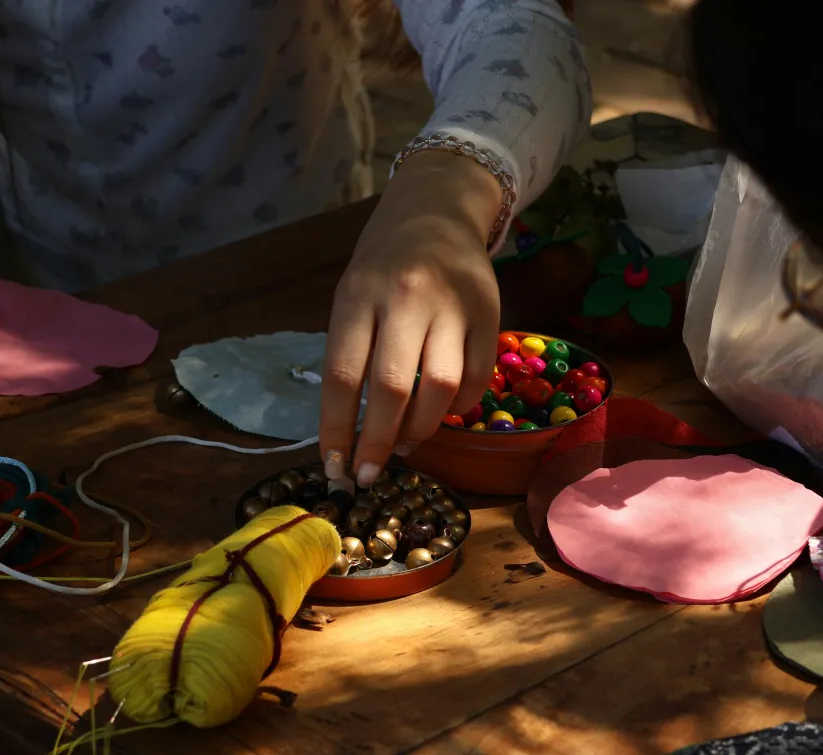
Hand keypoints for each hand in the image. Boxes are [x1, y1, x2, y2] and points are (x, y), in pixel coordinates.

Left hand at [320, 152, 500, 485]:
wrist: (435, 212)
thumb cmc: (382, 266)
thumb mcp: (351, 297)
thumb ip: (352, 355)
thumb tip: (351, 434)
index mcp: (358, 295)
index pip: (342, 375)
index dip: (337, 430)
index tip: (334, 467)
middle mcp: (405, 299)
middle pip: (392, 388)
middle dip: (378, 444)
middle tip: (369, 474)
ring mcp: (452, 306)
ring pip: (439, 389)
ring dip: (421, 430)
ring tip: (405, 444)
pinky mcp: (489, 315)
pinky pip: (475, 379)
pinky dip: (456, 408)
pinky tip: (440, 412)